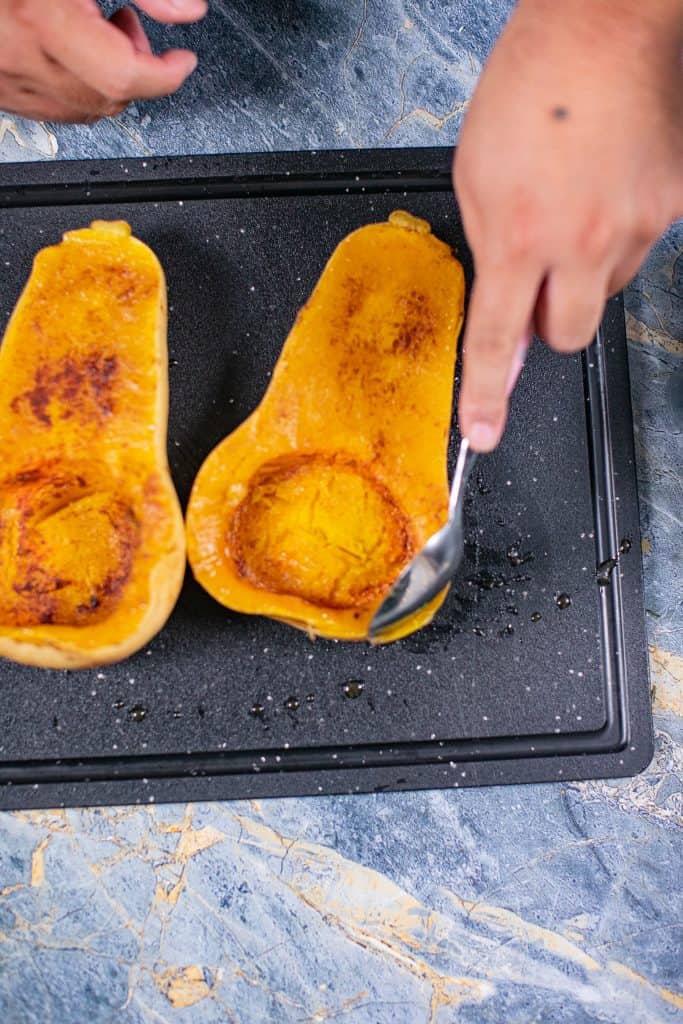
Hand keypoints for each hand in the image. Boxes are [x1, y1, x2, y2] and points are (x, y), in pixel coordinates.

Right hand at [0, 0, 206, 122]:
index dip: (165, 73)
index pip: (124, 74)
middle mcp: (20, 56)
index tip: (182, 60)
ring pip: (83, 108)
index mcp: (41, 19)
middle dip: (136, 68)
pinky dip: (76, 84)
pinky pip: (52, 105)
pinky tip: (68, 46)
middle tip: (129, 25)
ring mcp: (6, 79)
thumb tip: (187, 10)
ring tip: (97, 29)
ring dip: (107, 79)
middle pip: (108, 97)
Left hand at [453, 0, 682, 451]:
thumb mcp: (475, 173)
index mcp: (519, 236)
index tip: (483, 432)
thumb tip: (500, 305)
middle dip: (549, 320)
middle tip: (540, 277)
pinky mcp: (672, 206)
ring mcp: (636, 226)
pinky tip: (605, 186)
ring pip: (605, 291)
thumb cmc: (531, 84)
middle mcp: (582, 242)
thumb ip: (488, 250)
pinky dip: (618, 232)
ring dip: (584, 271)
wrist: (606, 24)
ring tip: (573, 206)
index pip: (497, 339)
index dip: (486, 394)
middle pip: (567, 335)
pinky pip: (639, 248)